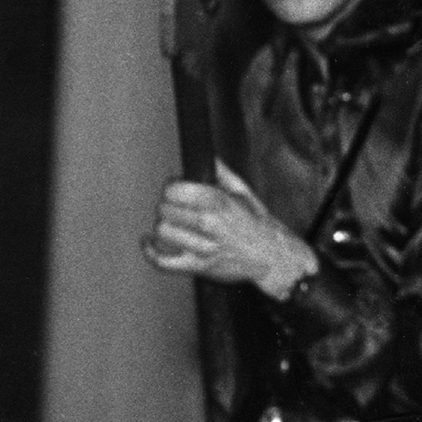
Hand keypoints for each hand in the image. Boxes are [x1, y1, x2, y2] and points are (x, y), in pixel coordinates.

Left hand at [143, 160, 317, 299]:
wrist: (272, 256)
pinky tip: (149, 242)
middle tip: (178, 209)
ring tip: (175, 225)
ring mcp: (203, 247)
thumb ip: (221, 172)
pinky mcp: (198, 267)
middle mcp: (209, 224)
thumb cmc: (256, 223)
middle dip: (168, 207)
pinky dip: (151, 252)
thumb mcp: (243, 192)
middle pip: (164, 210)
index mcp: (218, 202)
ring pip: (161, 232)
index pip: (173, 190)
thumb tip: (206, 154)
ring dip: (164, 227)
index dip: (172, 188)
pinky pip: (163, 261)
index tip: (177, 191)